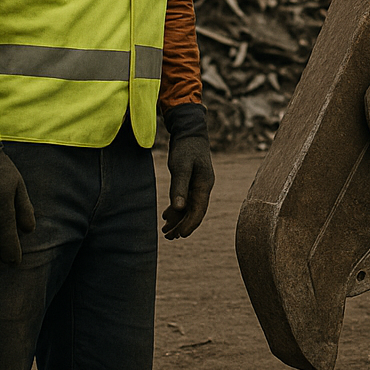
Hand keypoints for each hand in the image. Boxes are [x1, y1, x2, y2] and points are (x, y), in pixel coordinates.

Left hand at [162, 104, 213, 238]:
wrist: (190, 131)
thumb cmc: (185, 148)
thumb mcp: (180, 166)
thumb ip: (179, 187)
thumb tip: (179, 209)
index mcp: (204, 185)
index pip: (199, 210)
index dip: (190, 225)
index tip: (180, 236)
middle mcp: (204, 187)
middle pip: (195, 212)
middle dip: (183, 226)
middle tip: (169, 238)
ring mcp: (199, 184)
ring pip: (190, 207)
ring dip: (179, 219)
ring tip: (166, 231)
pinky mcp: (192, 181)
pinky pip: (186, 200)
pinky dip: (177, 209)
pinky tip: (167, 215)